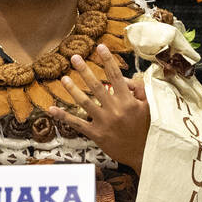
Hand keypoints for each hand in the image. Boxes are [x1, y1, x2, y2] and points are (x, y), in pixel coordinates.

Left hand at [50, 44, 148, 173]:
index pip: (116, 76)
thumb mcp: (149, 106)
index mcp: (128, 101)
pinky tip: (52, 109)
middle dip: (85, 70)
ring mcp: (104, 122)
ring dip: (73, 89)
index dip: (107, 60)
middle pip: (97, 86)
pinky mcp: (96, 135)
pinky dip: (63, 116)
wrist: (144, 154)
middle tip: (74, 57)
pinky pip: (77, 124)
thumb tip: (125, 78)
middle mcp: (114, 110)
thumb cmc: (147, 128)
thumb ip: (138, 90)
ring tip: (64, 78)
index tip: (100, 46)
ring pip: (84, 102)